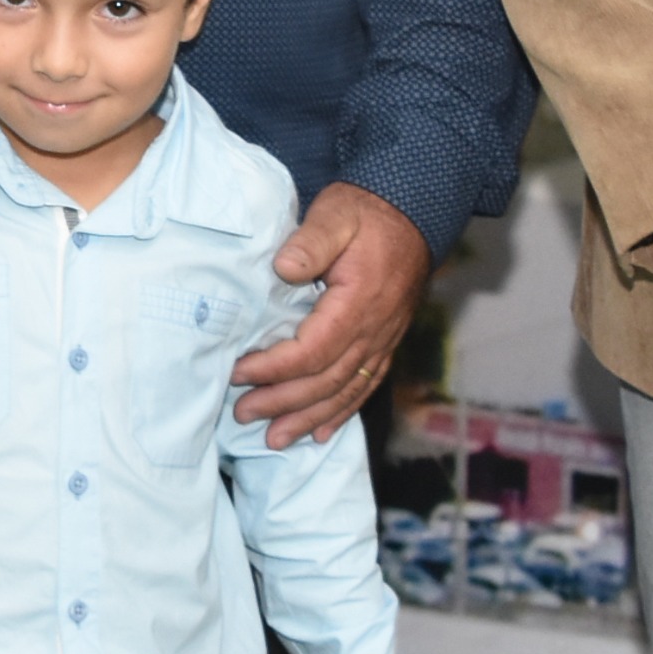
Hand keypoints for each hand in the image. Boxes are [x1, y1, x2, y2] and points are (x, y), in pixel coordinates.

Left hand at [234, 183, 426, 447]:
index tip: (240, 372)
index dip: (275, 368)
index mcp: (358, 303)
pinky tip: (321, 432)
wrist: (412, 214)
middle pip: (326, 380)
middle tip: (244, 413)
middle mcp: (375, 331)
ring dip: (309, 418)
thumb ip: (311, 241)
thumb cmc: (366, 214)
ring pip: (345, 392)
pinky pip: (365, 386)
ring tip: (275, 439)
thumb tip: (284, 268)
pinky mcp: (385, 342)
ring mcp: (383, 341)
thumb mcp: (336, 215)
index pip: (313, 350)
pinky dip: (342, 412)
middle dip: (283, 402)